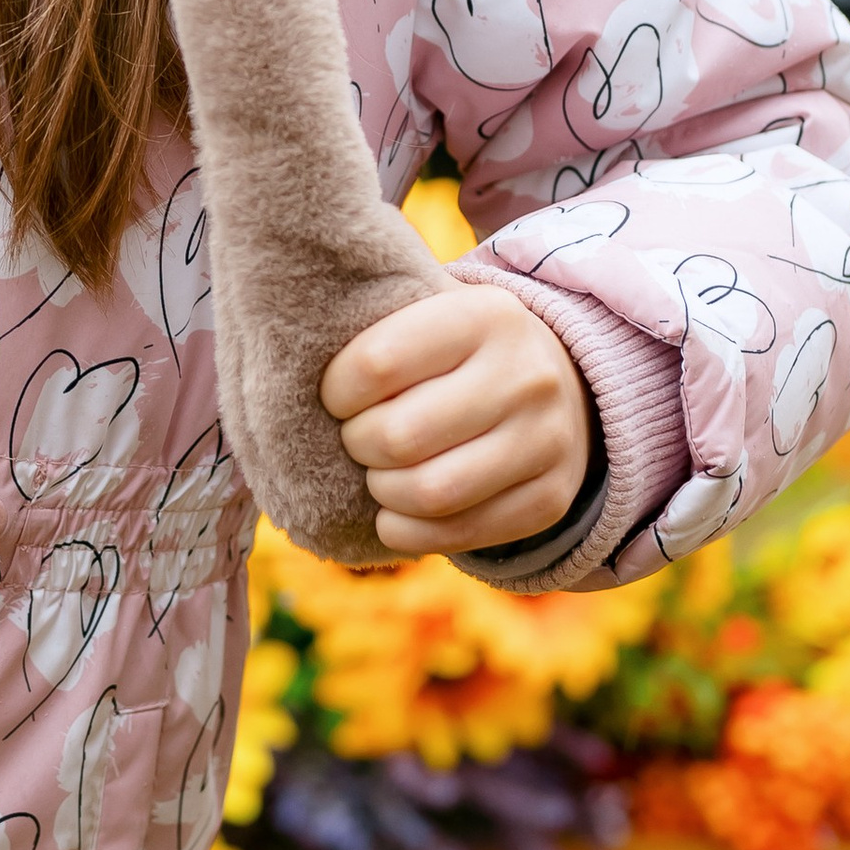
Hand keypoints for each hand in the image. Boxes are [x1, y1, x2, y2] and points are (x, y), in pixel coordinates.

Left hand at [318, 286, 591, 559]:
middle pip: (398, 436)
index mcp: (485, 315)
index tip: (336, 397)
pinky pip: (459, 534)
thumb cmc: (459, 353)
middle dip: (357, 445)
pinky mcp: (550, 498)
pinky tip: (395, 514)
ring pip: (429, 492)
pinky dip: (409, 531)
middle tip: (355, 438)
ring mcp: (546, 440)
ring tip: (377, 475)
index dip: (337, 391)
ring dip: (383, 492)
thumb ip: (377, 331)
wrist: (561, 389)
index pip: (377, 363)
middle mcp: (525, 375)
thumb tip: (287, 352)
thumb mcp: (432, 317)